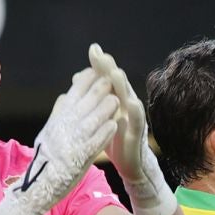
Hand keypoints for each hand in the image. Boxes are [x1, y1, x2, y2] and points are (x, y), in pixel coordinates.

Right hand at [0, 64, 115, 214]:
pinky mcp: (78, 160)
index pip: (73, 94)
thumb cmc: (45, 161)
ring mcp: (70, 144)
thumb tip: (66, 95)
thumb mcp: (48, 133)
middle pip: (83, 103)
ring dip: (105, 109)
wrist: (36, 189)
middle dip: (99, 89)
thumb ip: (58, 114)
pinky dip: (104, 134)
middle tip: (112, 78)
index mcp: (57, 120)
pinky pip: (93, 144)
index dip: (86, 81)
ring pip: (90, 121)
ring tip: (117, 100)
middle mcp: (63, 129)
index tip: (97, 71)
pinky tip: (114, 126)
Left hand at [87, 44, 170, 214]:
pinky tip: (130, 102)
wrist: (131, 165)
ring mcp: (133, 119)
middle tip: (100, 54)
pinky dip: (134, 112)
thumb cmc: (115, 139)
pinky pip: (137, 121)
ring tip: (115, 72)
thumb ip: (91, 98)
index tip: (93, 49)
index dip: (100, 65)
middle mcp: (126, 105)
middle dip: (109, 68)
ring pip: (128, 98)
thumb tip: (77, 78)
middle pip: (118, 83)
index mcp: (115, 100)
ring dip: (122, 85)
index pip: (107, 79)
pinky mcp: (137, 134)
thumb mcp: (99, 117)